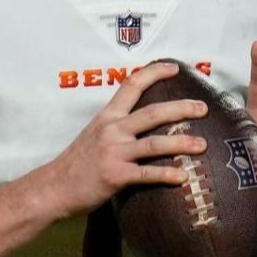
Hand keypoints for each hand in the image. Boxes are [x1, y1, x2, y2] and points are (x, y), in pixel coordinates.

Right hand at [38, 61, 208, 218]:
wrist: (53, 188)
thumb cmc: (77, 163)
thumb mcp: (94, 135)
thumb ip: (117, 126)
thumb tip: (144, 122)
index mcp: (107, 117)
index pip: (131, 85)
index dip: (154, 73)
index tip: (175, 68)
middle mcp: (112, 130)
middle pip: (152, 113)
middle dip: (181, 108)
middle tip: (203, 107)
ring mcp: (114, 153)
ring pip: (154, 144)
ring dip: (182, 143)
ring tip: (203, 145)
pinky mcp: (115, 176)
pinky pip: (147, 175)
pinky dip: (167, 175)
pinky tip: (184, 177)